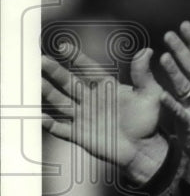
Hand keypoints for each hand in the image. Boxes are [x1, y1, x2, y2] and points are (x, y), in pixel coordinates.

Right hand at [41, 50, 169, 185]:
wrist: (143, 149)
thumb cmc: (149, 120)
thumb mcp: (150, 94)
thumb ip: (143, 74)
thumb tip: (148, 50)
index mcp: (107, 87)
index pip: (89, 69)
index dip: (77, 58)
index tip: (63, 46)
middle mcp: (92, 99)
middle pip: (69, 82)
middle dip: (55, 71)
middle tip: (40, 59)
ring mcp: (84, 117)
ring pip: (61, 102)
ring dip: (48, 92)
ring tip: (34, 82)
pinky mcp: (80, 135)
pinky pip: (60, 128)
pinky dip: (49, 124)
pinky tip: (38, 116)